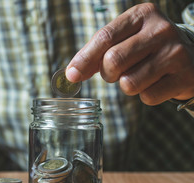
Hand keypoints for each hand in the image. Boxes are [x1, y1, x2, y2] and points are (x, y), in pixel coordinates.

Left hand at [66, 3, 193, 104]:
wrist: (191, 57)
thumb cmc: (148, 48)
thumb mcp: (125, 39)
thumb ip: (98, 52)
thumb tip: (72, 74)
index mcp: (142, 15)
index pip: (105, 37)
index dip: (84, 59)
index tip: (72, 75)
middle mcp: (160, 30)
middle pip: (113, 60)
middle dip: (107, 74)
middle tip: (115, 73)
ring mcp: (175, 53)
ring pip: (128, 83)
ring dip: (126, 85)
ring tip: (139, 75)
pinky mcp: (184, 77)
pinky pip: (147, 97)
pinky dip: (145, 95)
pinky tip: (156, 83)